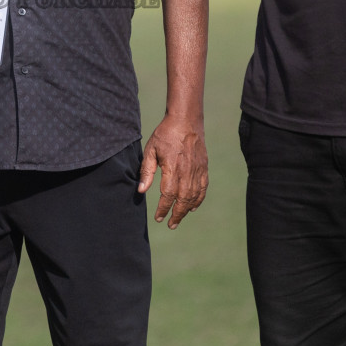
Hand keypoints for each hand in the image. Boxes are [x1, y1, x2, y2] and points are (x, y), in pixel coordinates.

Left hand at [139, 114, 207, 228]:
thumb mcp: (151, 150)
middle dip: (176, 215)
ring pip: (194, 196)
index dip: (163, 209)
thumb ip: (146, 171)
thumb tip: (141, 191)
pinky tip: (193, 207)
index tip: (158, 218)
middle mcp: (187, 172)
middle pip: (183, 200)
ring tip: (179, 219)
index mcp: (173, 168)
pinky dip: (199, 200)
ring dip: (187, 210)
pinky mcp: (204, 167)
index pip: (168, 195)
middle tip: (170, 225)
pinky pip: (203, 188)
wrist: (186, 120)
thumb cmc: (165, 134)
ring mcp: (197, 170)